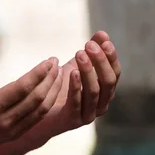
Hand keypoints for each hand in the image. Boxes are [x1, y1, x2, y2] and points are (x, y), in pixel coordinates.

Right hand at [0, 42, 62, 154]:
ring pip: (40, 112)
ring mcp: (9, 132)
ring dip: (53, 93)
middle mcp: (2, 122)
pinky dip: (47, 105)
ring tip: (59, 75)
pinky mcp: (11, 137)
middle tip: (57, 62)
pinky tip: (51, 92)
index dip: (39, 73)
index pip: (23, 88)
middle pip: (36, 99)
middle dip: (50, 80)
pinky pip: (35, 120)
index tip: (50, 59)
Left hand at [23, 31, 121, 147]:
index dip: (111, 56)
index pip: (115, 72)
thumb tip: (103, 34)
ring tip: (79, 53)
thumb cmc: (61, 87)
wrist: (39, 112)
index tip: (103, 40)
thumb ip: (90, 52)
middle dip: (100, 62)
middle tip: (89, 45)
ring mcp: (89, 114)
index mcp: (105, 91)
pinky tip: (71, 72)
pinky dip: (76, 87)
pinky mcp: (72, 120)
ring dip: (88, 71)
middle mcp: (101, 104)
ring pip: (94, 92)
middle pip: (109, 82)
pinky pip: (77, 103)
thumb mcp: (76, 66)